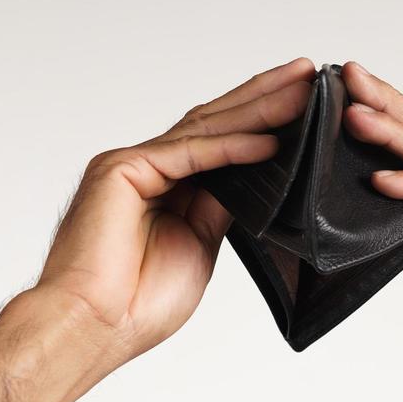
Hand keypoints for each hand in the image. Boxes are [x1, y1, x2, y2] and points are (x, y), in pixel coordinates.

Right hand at [33, 56, 315, 371]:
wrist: (93, 327)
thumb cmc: (137, 304)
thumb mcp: (200, 244)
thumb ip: (222, 205)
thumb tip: (257, 172)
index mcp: (162, 185)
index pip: (220, 141)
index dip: (262, 120)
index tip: (304, 103)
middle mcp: (145, 166)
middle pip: (215, 122)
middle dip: (266, 98)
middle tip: (309, 73)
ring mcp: (132, 164)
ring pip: (206, 129)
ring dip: (257, 109)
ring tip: (301, 91)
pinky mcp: (122, 170)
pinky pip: (189, 154)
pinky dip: (231, 148)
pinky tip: (268, 141)